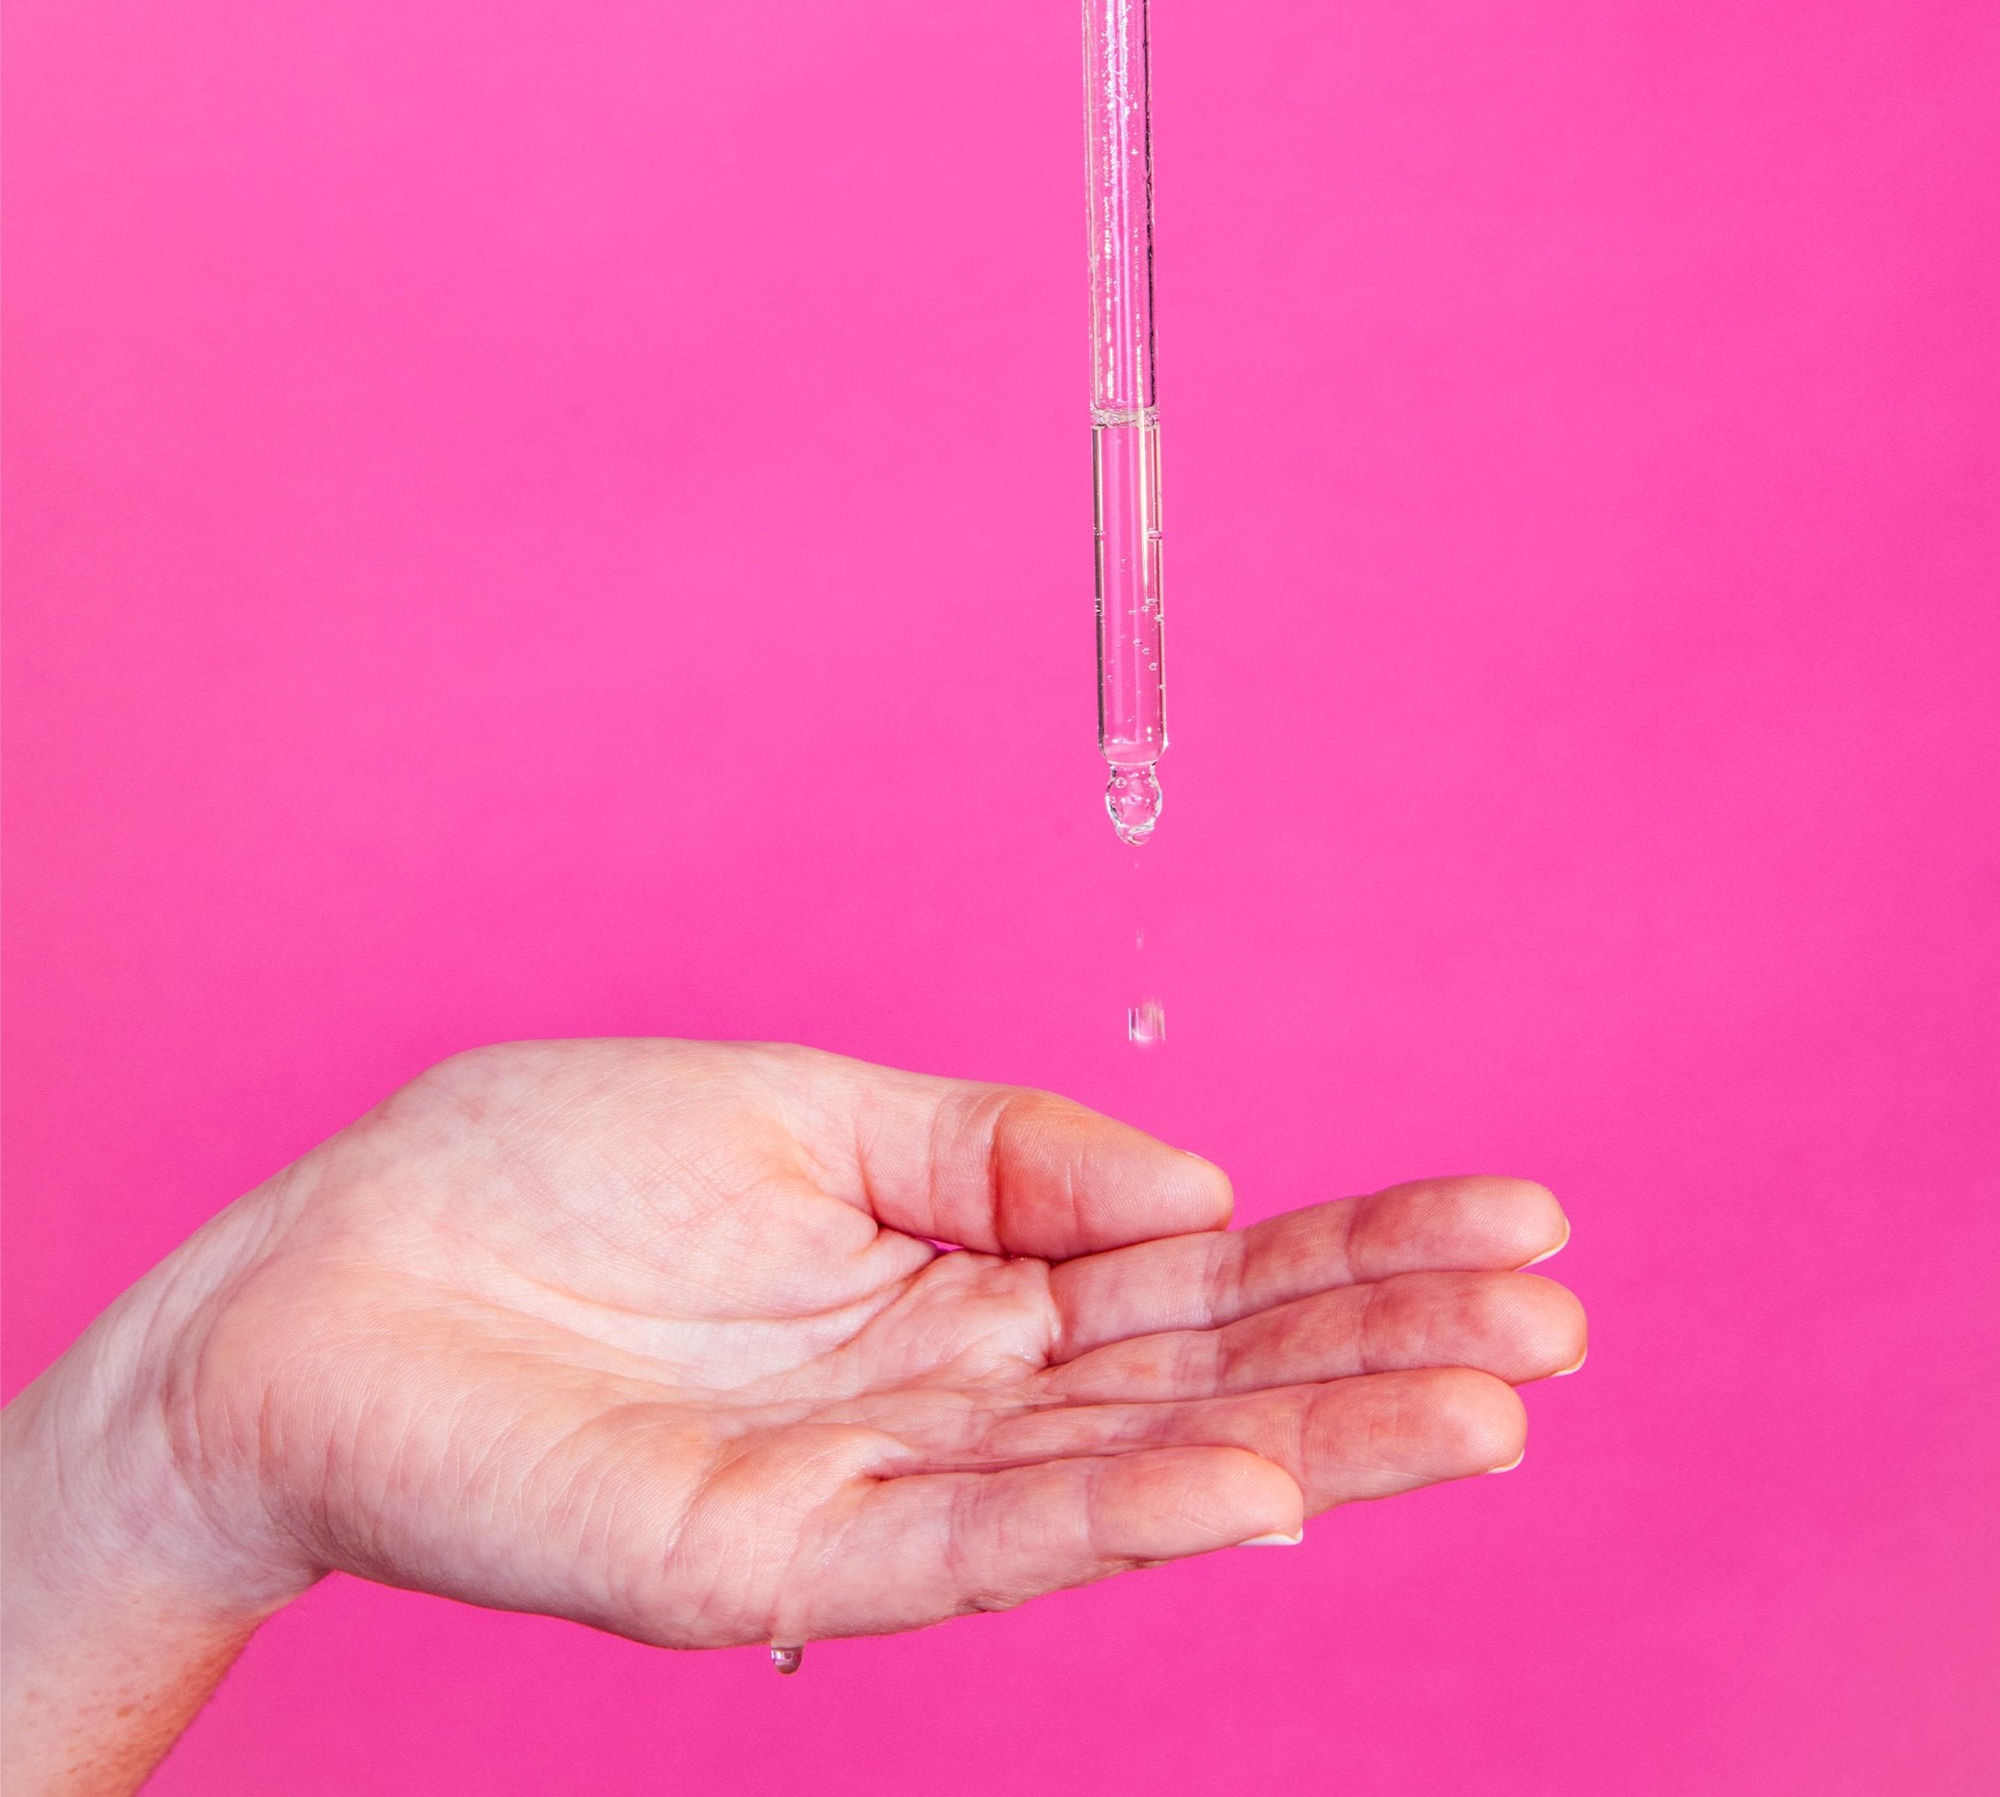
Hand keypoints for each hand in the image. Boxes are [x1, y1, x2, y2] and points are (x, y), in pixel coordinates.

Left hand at [4, 1040, 1581, 1788]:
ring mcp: (866, 1485)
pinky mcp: (764, 1556)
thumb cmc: (542, 1175)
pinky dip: (1114, 1517)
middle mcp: (939, 1395)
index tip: (1508, 1221)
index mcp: (954, 1282)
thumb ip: (995, 1152)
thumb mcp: (804, 1107)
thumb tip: (1201, 1179)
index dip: (1351, 1252)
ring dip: (1303, 1443)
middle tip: (1555, 1322)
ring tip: (1478, 1409)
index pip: (1192, 1274)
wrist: (326, 1270)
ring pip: (1122, 1471)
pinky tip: (1251, 1489)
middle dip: (1379, 1351)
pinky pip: (965, 1540)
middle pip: (1197, 1377)